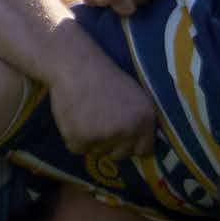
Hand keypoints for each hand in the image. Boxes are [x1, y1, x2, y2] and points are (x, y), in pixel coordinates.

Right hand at [49, 55, 164, 159]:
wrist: (76, 65)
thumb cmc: (104, 77)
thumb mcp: (135, 95)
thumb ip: (139, 120)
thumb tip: (140, 147)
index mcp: (146, 119)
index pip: (144, 150)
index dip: (131, 145)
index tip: (122, 140)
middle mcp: (130, 131)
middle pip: (120, 155)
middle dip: (110, 144)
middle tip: (99, 122)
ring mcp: (106, 136)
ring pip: (98, 152)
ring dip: (91, 140)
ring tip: (85, 114)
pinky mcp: (83, 139)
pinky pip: (78, 149)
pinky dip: (73, 138)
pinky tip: (74, 117)